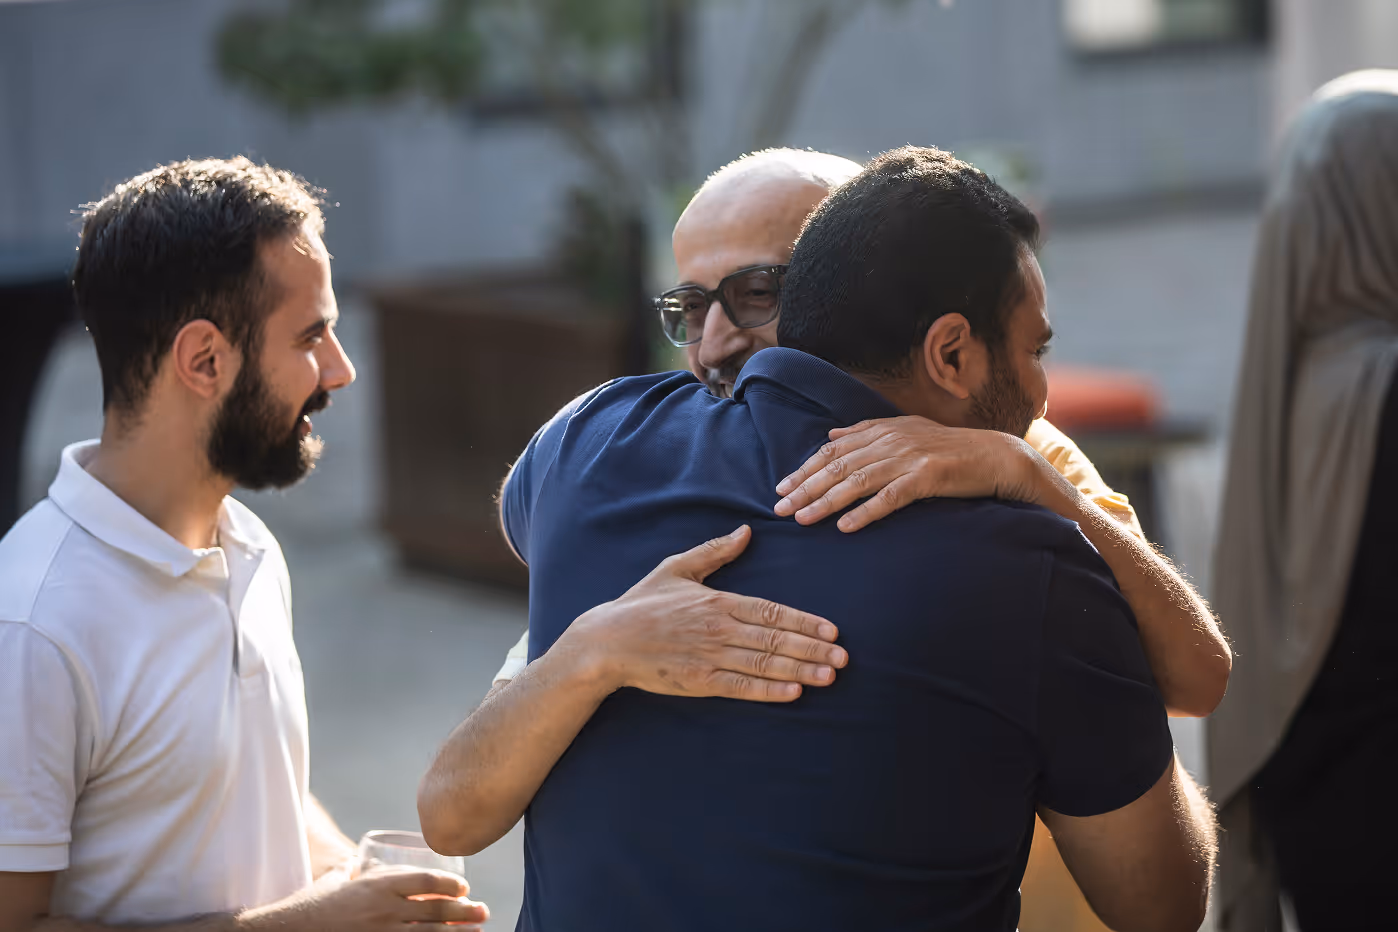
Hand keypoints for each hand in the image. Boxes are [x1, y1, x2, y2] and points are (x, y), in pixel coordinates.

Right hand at [239, 868, 488, 931]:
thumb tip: (359, 861)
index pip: (425, 879)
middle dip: (463, 911)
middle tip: (483, 911)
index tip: (465, 888)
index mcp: (377, 884)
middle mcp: (383, 909)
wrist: (287, 931)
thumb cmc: (310, 905)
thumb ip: (354, 870)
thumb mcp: (336, 879)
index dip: (449, 884)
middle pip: (434, 909)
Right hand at [560, 525, 846, 701]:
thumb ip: (714, 551)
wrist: (607, 641)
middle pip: (776, 640)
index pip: (772, 612)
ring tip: (830, 676)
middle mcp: (719, 628)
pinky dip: (768, 690)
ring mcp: (709, 656)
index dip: (805, 622)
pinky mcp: (698, 680)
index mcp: (718, 600)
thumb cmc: (642, 603)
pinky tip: (793, 693)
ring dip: (801, 670)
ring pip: (764, 664)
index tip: (833, 630)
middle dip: (814, 649)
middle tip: (844, 658)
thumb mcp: (677, 568)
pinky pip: (740, 686)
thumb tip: (746, 531)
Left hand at [773, 416, 1047, 531]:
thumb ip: (865, 432)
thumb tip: (830, 435)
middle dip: (805, 488)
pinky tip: (847, 527)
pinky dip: (867, 512)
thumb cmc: (946, 448)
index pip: (832, 450)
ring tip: (803, 519)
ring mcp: (909, 458)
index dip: (805, 469)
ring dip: (826, 502)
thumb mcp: (904, 431)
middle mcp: (890, 441)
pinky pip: (891, 498)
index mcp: (881, 430)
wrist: (993, 455)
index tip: (781, 488)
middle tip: (780, 509)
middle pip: (838, 466)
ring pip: (858, 482)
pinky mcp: (928, 478)